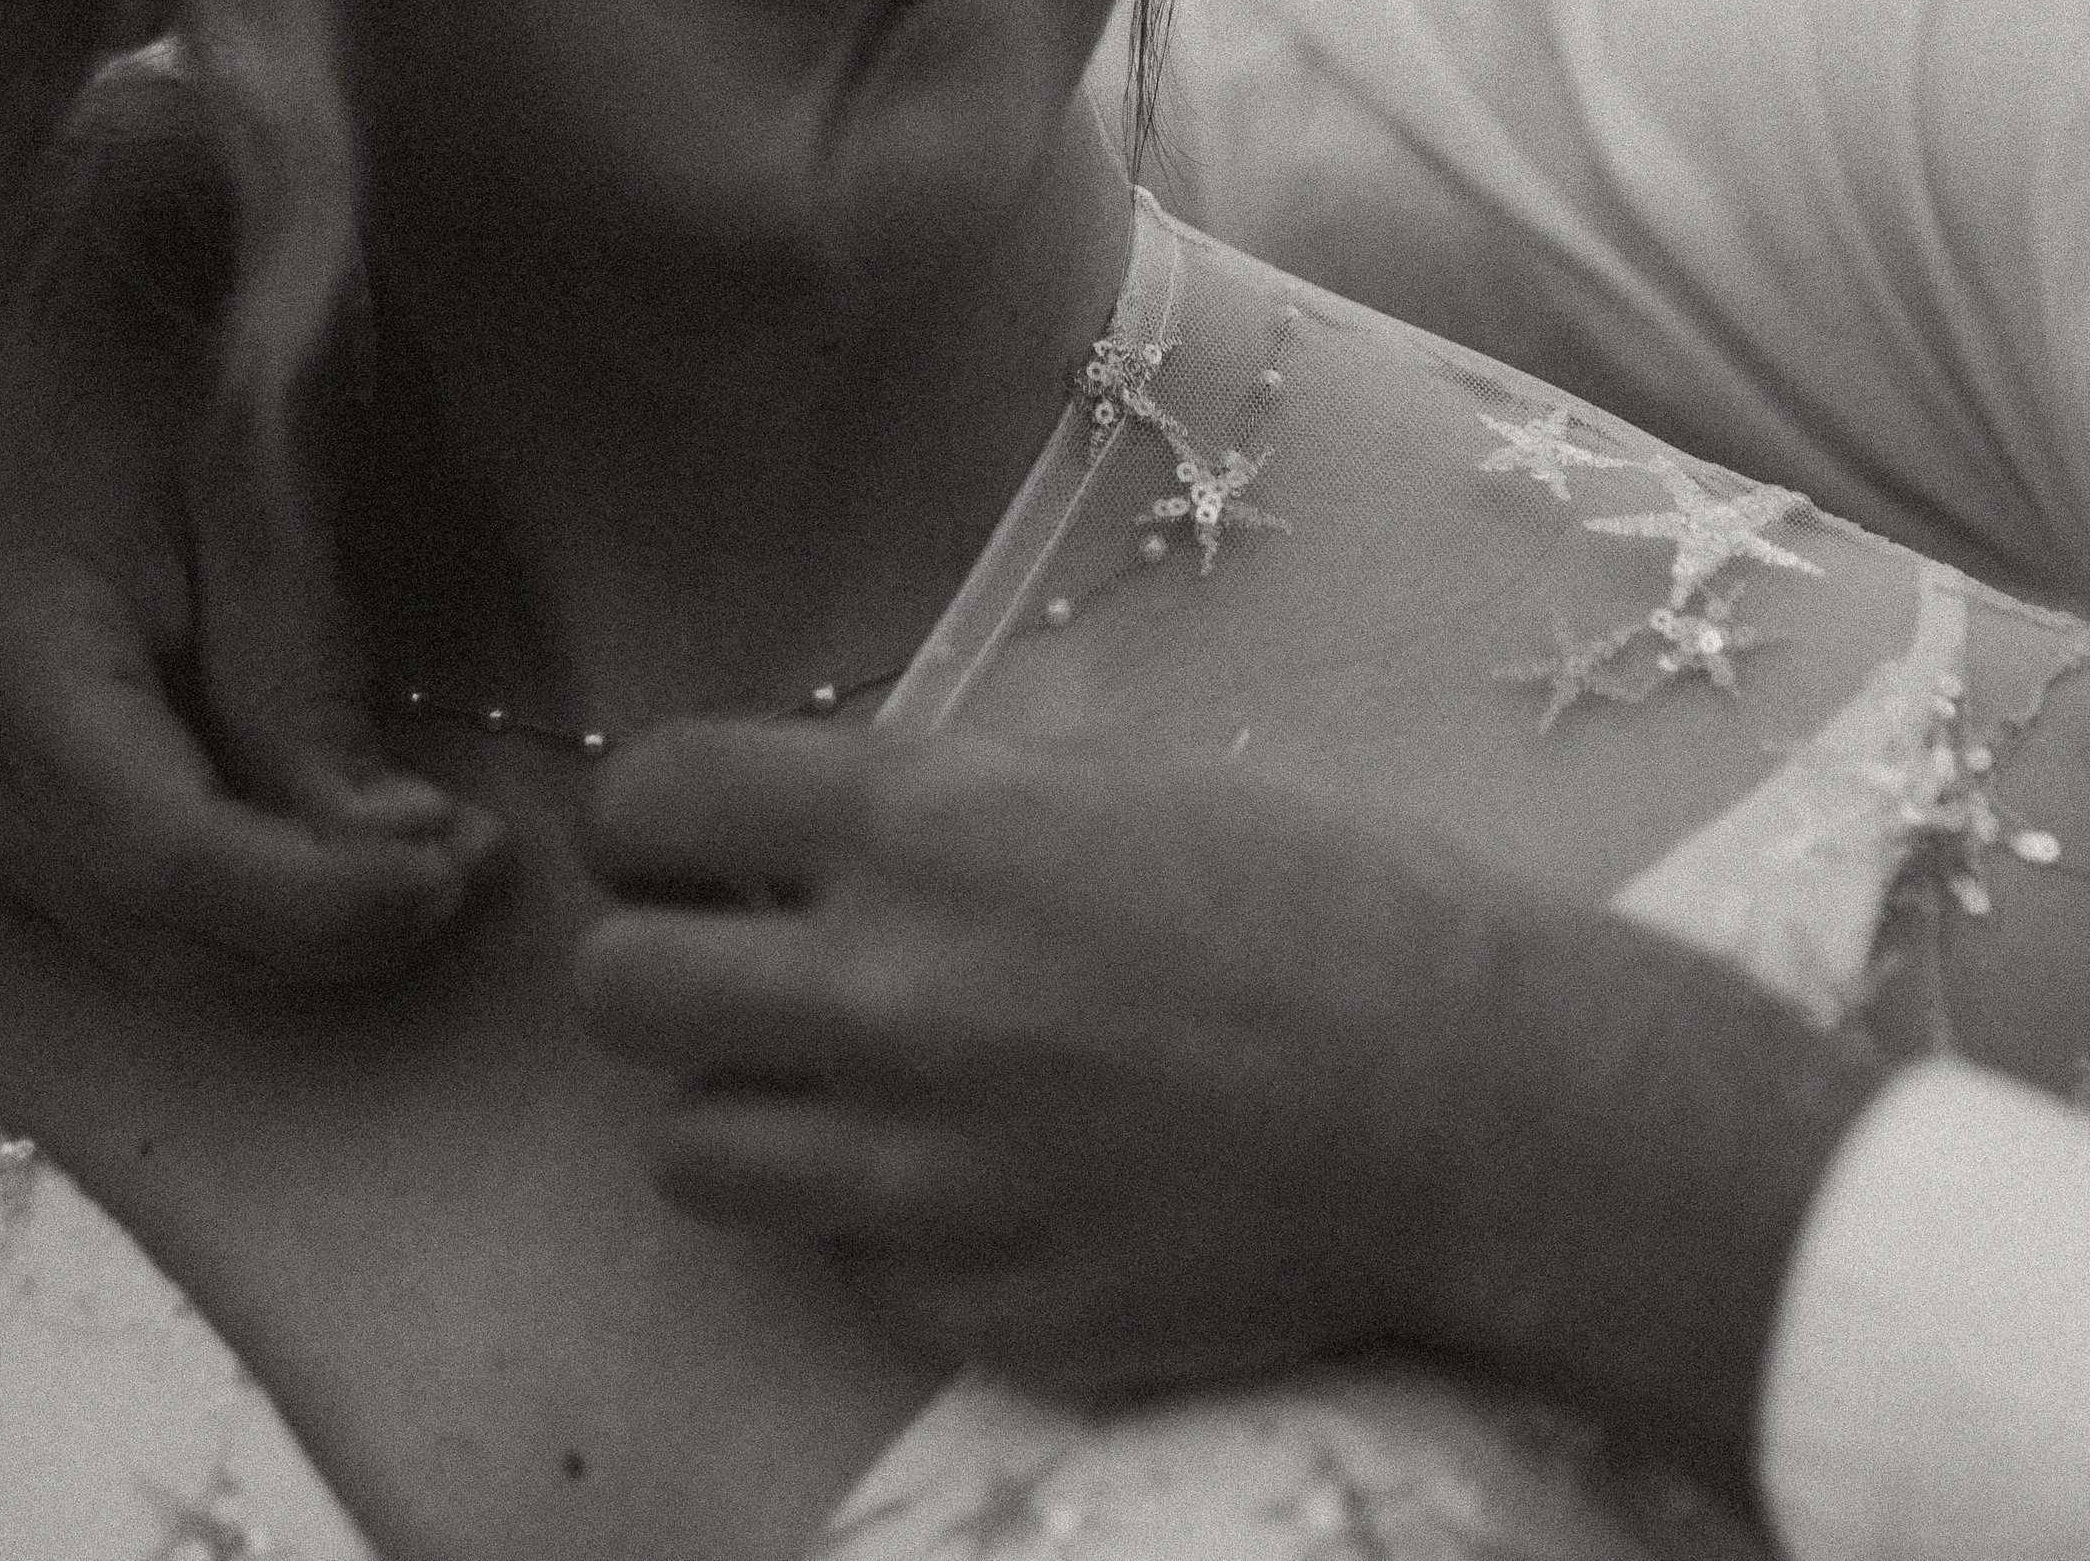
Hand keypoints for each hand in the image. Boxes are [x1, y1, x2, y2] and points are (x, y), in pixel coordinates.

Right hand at [0, 119, 497, 987]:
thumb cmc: (116, 336)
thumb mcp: (245, 476)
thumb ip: (303, 674)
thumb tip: (396, 852)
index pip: (169, 865)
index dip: (330, 903)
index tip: (469, 867)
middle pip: (147, 927)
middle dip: (327, 922)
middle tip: (473, 858)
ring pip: (117, 930)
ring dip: (277, 915)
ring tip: (414, 837)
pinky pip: (78, 890)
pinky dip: (207, 882)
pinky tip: (299, 816)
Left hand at [578, 723, 1888, 1499]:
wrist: (1470, 1101)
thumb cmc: (1317, 902)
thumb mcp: (1111, 784)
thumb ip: (930, 805)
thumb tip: (795, 831)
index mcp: (924, 828)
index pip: (652, 799)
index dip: (650, 817)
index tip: (681, 843)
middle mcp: (887, 996)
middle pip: (619, 992)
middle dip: (660, 968)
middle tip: (735, 972)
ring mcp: (920, 1172)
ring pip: (687, 1153)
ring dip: (746, 1110)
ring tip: (847, 1091)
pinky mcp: (971, 1306)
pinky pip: (840, 1262)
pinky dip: (878, 1222)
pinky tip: (983, 1178)